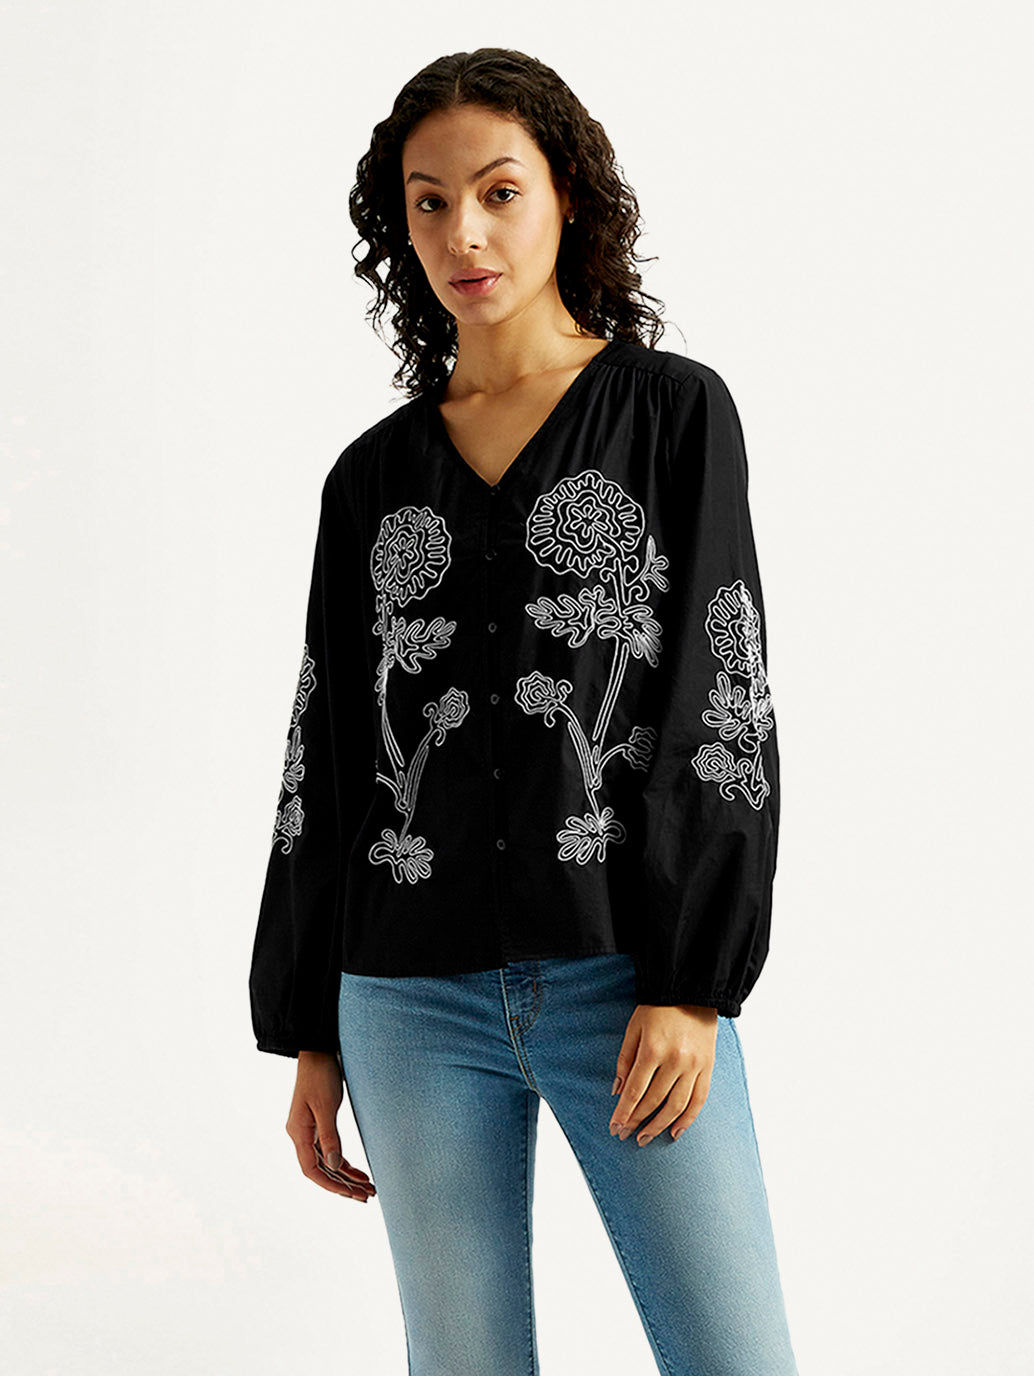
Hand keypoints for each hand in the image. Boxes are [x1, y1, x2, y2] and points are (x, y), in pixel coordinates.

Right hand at [286, 1050, 376, 1201]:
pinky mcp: (317, 1123)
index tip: (351, 1194)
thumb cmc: (320, 1075)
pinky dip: (343, 1161)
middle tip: (367, 1195)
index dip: (331, 1185)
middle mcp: (301, 1134)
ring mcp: (308, 1129)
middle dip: (343, 1184)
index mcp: (298, 1132)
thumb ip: (329, 1137)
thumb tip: (334, 1165)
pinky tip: (357, 1170)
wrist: (317, 1051)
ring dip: (346, 1175)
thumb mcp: (326, 1106)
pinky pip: (329, 1149)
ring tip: (368, 1186)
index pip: (312, 1170)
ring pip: (327, 1161)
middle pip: (321, 1170)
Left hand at [608, 1005, 717, 1145]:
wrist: (691, 990)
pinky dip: (688, 1119)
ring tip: (646, 1137)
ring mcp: (694, 1065)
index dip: (624, 1112)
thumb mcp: (633, 1028)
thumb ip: (625, 1060)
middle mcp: (675, 1061)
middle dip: (637, 1121)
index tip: (615, 1127)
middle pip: (654, 1101)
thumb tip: (617, 1092)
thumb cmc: (657, 1008)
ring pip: (677, 1106)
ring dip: (660, 1125)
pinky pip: (699, 1099)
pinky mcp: (708, 1067)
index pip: (635, 1091)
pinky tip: (676, 1132)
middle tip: (626, 1135)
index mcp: (653, 1049)